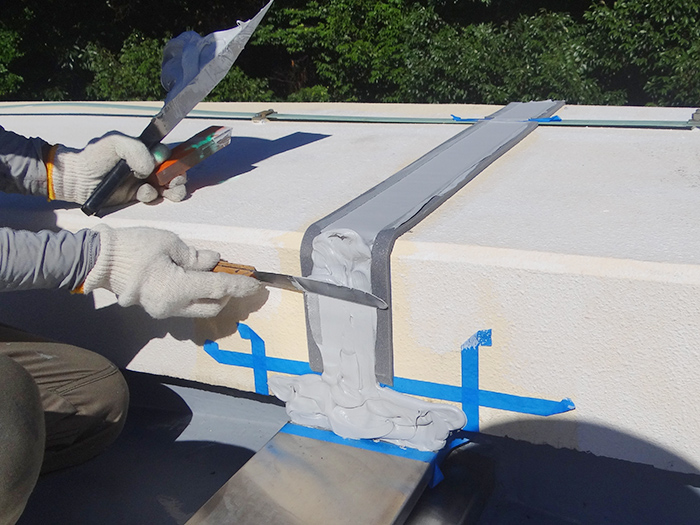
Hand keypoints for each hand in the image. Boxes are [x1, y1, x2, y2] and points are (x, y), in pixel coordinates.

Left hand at [47, 132, 186, 205]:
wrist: (77, 180)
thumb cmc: (95, 157)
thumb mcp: (116, 143)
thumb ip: (137, 149)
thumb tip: (152, 167)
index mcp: (143, 150)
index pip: (167, 153)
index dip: (173, 160)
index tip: (169, 165)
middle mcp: (145, 164)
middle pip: (173, 170)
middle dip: (178, 177)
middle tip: (173, 182)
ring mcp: (143, 181)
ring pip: (168, 186)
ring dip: (173, 190)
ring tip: (168, 192)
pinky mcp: (137, 196)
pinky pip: (154, 198)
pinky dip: (152, 197)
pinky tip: (142, 194)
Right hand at [83, 225, 261, 318]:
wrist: (98, 261)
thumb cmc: (133, 247)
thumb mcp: (169, 243)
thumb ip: (196, 256)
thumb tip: (214, 262)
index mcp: (177, 289)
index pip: (219, 289)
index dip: (240, 286)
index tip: (256, 283)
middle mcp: (173, 307)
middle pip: (213, 306)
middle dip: (228, 293)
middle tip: (233, 275)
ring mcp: (164, 312)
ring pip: (200, 309)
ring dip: (213, 295)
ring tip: (213, 274)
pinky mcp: (157, 310)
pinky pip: (186, 306)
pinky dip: (197, 295)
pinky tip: (196, 278)